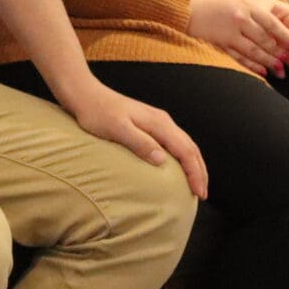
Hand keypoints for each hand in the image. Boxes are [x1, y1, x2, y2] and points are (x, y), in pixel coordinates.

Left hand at [58, 80, 207, 198]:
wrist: (86, 94)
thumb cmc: (97, 113)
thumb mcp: (117, 130)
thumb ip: (140, 143)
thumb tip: (163, 161)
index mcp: (158, 123)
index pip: (185, 151)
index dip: (195, 173)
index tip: (199, 193)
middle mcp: (163, 121)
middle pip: (190, 147)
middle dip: (199, 171)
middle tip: (202, 194)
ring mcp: (158, 121)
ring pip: (185, 144)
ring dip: (194, 164)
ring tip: (196, 183)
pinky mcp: (150, 123)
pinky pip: (175, 142)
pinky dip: (183, 157)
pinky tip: (179, 166)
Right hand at [188, 0, 288, 78]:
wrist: (187, 8)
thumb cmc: (213, 5)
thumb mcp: (236, 3)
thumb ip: (253, 14)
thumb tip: (273, 32)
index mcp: (247, 6)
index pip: (272, 23)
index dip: (285, 36)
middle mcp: (241, 19)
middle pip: (266, 39)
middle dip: (280, 52)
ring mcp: (230, 32)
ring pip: (255, 51)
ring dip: (269, 62)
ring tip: (280, 70)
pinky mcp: (221, 43)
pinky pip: (240, 57)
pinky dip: (253, 65)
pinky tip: (262, 71)